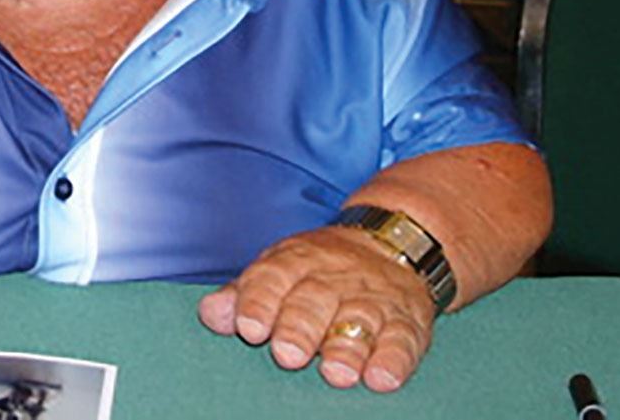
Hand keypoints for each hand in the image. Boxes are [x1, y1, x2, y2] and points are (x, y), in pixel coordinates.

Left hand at [198, 227, 433, 391]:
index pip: (274, 276)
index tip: (249, 327)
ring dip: (348, 348)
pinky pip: (403, 338)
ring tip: (335, 373)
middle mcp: (335, 277)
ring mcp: (374, 298)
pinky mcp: (408, 320)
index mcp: (296, 261)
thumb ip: (245, 294)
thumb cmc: (319, 269)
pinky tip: (382, 377)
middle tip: (288, 355)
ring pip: (360, 320)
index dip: (260, 301)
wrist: (391, 243)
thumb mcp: (279, 269)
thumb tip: (210, 314)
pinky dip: (394, 359)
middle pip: (316, 300)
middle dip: (301, 327)